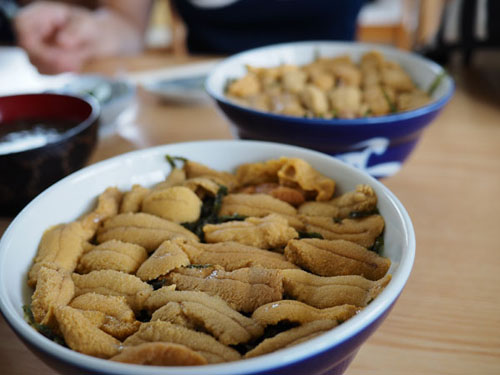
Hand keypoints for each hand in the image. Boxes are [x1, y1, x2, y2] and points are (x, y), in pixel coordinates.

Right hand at [14, 1, 145, 73]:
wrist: (104, 39)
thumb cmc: (94, 28)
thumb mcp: (87, 25)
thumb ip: (75, 32)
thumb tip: (62, 43)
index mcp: (41, 13)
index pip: (22, 26)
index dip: (33, 42)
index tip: (56, 54)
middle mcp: (35, 30)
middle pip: (28, 49)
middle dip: (51, 60)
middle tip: (74, 63)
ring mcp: (38, 47)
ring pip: (36, 63)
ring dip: (57, 68)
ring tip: (77, 63)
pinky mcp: (44, 61)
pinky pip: (46, 72)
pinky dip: (60, 73)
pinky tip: (75, 67)